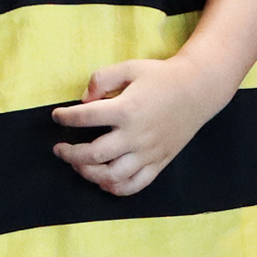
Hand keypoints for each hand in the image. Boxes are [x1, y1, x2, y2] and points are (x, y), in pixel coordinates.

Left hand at [52, 56, 222, 196]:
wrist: (198, 89)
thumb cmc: (162, 77)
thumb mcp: (130, 67)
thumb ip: (102, 79)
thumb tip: (83, 100)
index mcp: (127, 109)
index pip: (85, 118)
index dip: (65, 117)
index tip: (57, 116)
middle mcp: (136, 135)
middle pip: (93, 154)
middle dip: (70, 154)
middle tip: (60, 149)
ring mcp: (148, 152)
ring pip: (111, 176)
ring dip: (88, 173)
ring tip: (79, 164)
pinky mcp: (159, 162)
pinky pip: (134, 185)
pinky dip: (115, 188)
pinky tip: (103, 181)